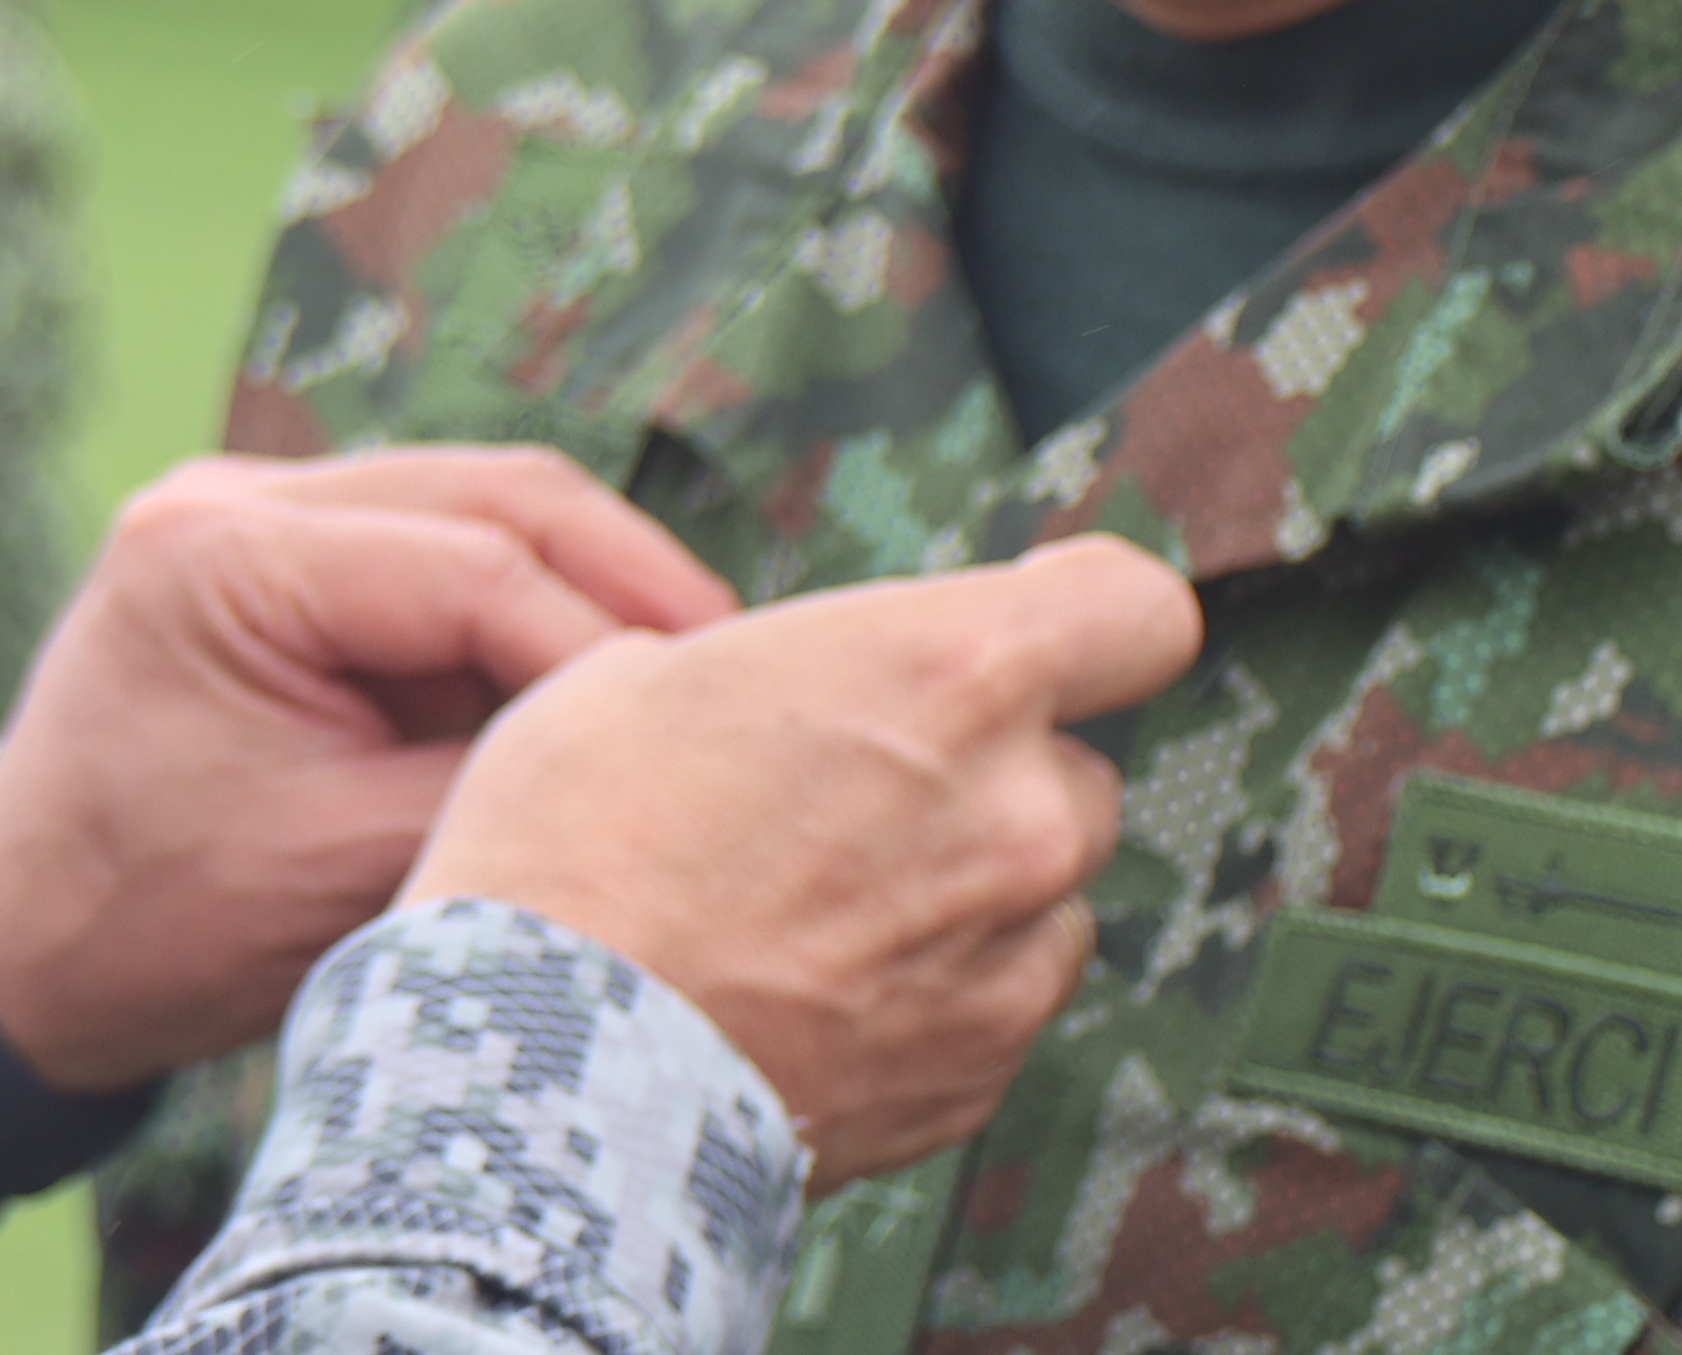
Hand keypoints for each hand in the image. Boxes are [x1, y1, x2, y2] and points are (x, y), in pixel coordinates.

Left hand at [0, 449, 736, 1091]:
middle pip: (490, 492)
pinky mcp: (281, 561)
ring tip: (688, 683)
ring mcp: (251, 515)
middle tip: (740, 673)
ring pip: (478, 509)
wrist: (16, 950)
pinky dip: (522, 614)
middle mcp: (228, 499)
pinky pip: (434, 555)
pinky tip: (599, 688)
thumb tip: (650, 741)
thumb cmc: (155, 927)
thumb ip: (489, 788)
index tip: (700, 728)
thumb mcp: (340, 871)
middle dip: (626, 580)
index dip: (605, 643)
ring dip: (586, 590)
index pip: (471, 562)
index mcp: (218, 557)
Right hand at [416, 533, 1198, 1185]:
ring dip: (967, 886)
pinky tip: (814, 988)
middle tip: (856, 794)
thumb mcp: (648, 669)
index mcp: (949, 673)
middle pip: (1073, 766)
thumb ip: (790, 667)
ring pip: (1042, 891)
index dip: (1089, 610)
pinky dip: (935, 989)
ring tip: (823, 907)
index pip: (1135, 609)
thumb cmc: (573, 848)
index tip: (1045, 620)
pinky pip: (997, 999)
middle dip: (986, 772)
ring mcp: (1011, 955)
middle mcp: (1017, 812)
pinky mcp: (980, 1070)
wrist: (546, 1063)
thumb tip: (807, 692)